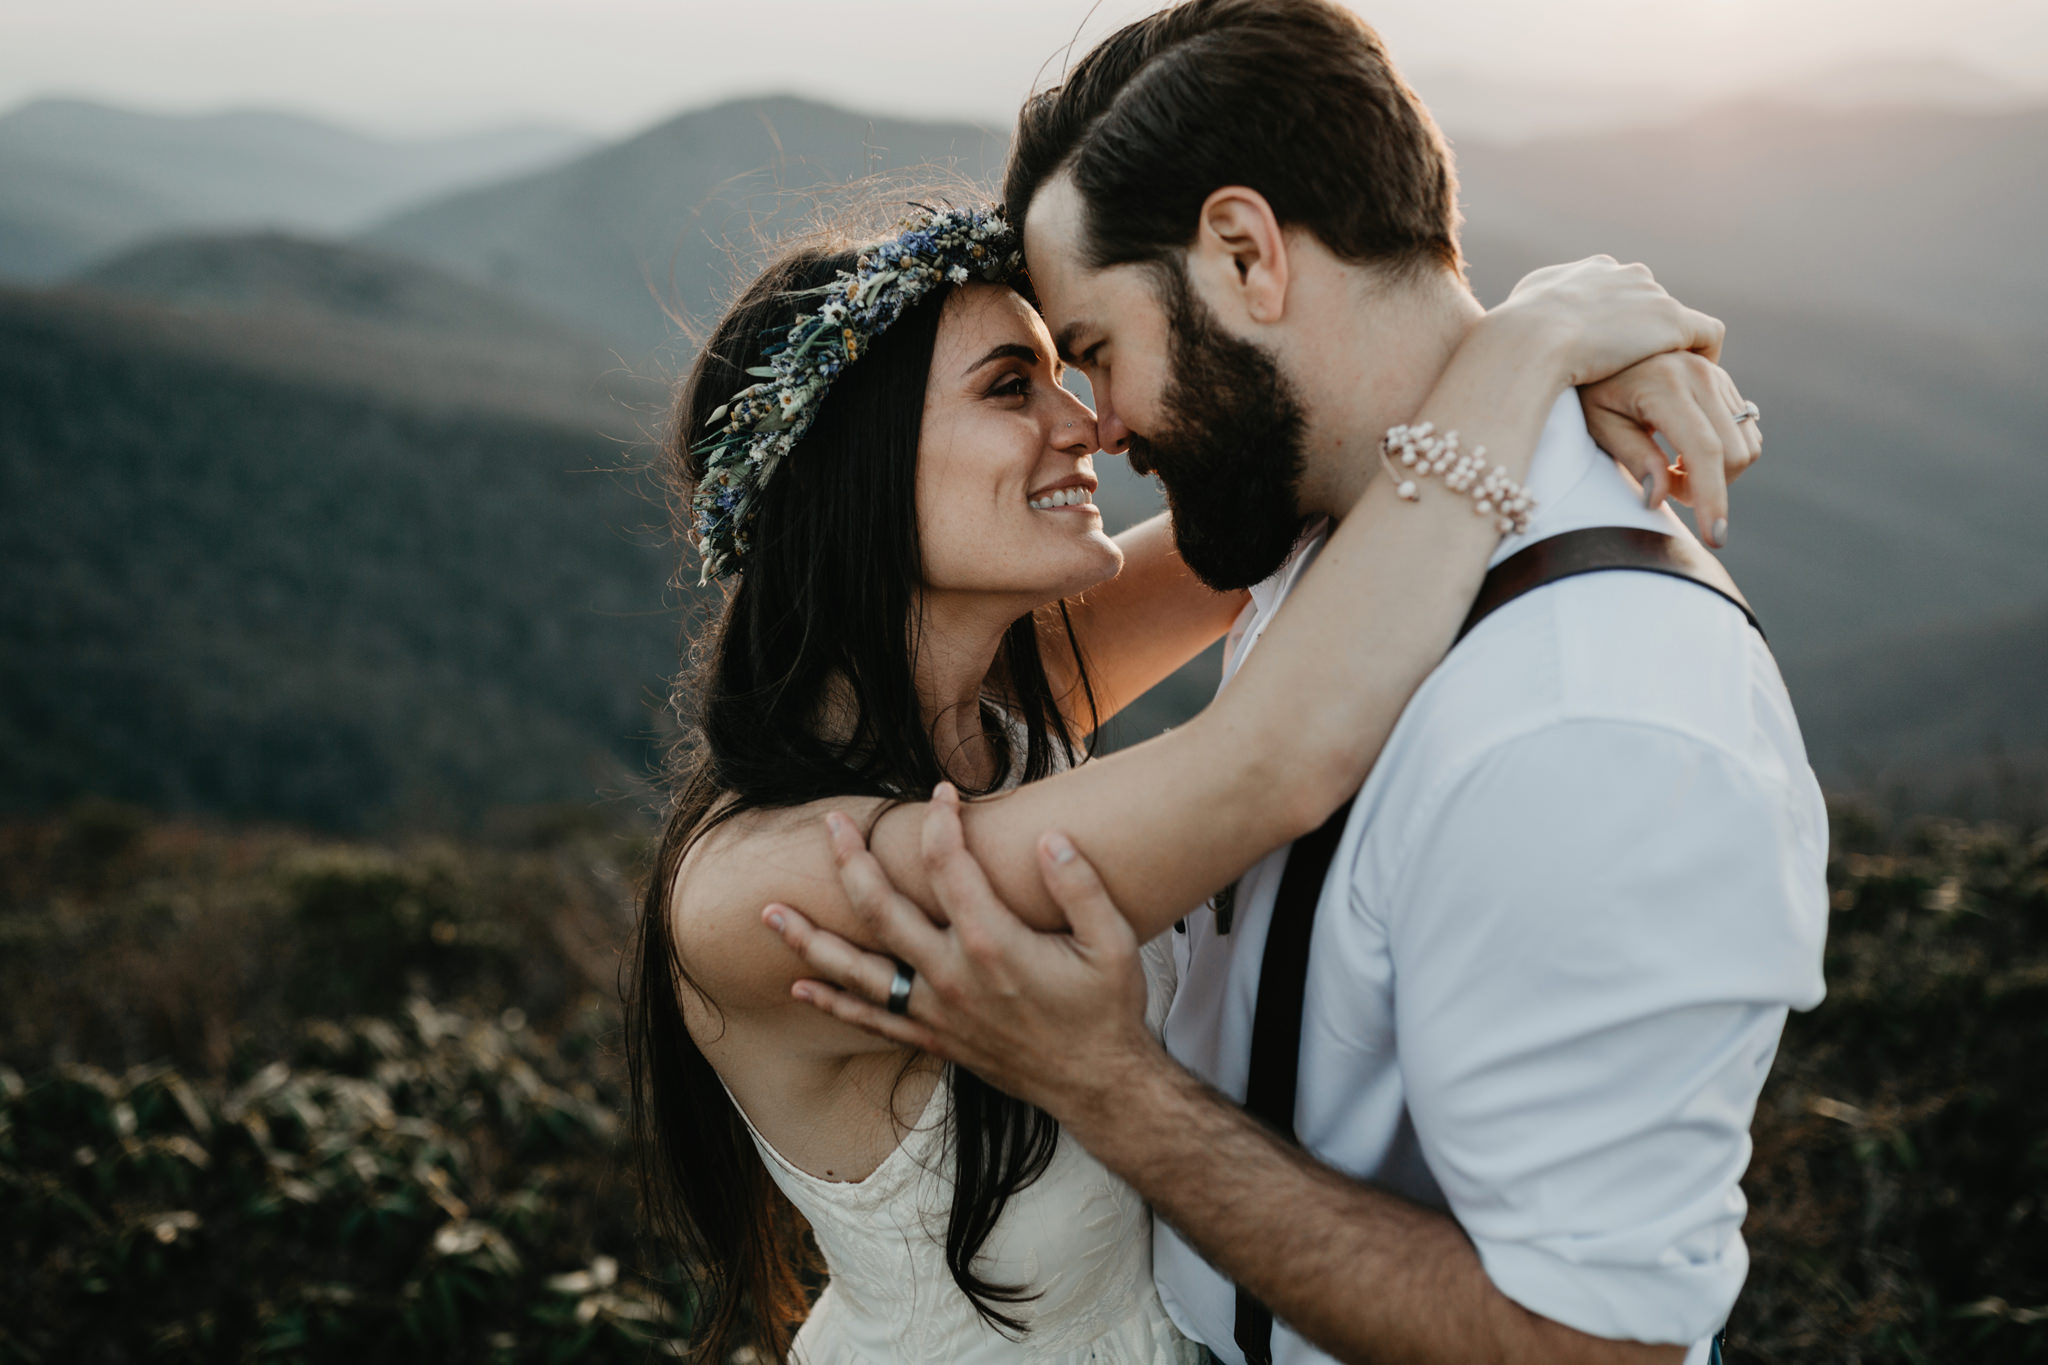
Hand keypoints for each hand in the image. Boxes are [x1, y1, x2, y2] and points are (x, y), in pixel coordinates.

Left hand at [762, 784, 1157, 1122]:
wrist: (1098, 1086)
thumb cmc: (1106, 1010)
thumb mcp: (1114, 943)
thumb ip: (1080, 887)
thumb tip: (1049, 838)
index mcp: (991, 943)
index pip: (946, 865)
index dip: (939, 821)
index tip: (941, 794)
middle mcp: (950, 975)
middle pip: (880, 908)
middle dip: (850, 861)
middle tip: (830, 825)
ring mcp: (935, 1010)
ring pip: (857, 969)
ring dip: (810, 938)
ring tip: (770, 911)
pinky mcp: (933, 1038)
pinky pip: (870, 1019)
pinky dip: (833, 1001)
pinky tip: (801, 985)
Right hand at [1495, 255, 1723, 387]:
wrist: (1528, 341)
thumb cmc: (1511, 341)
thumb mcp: (1515, 319)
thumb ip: (1532, 317)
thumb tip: (1526, 330)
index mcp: (1587, 272)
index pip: (1614, 293)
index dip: (1615, 327)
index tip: (1611, 356)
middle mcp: (1623, 273)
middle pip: (1647, 305)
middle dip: (1644, 336)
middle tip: (1640, 377)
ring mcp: (1650, 295)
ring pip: (1674, 321)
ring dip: (1671, 350)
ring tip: (1667, 387)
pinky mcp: (1672, 321)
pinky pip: (1706, 335)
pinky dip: (1704, 356)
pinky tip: (1692, 386)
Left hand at [1581, 351, 1762, 546]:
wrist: (1599, 342)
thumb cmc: (1592, 390)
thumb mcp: (1600, 425)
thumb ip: (1633, 458)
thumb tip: (1658, 498)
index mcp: (1667, 386)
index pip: (1705, 452)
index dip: (1712, 498)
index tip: (1715, 538)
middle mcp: (1700, 375)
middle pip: (1734, 454)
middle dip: (1710, 488)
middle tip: (1667, 488)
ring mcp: (1716, 374)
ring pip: (1746, 445)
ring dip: (1717, 472)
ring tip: (1673, 468)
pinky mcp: (1723, 380)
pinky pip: (1745, 430)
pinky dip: (1724, 453)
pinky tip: (1686, 450)